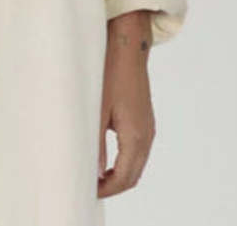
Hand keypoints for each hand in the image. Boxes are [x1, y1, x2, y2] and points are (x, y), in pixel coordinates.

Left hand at [97, 10, 154, 197]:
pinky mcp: (145, 118)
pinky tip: (107, 156)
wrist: (127, 46)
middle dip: (113, 186)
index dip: (106, 190)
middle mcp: (147, 135)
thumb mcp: (97, 109)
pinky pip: (138, 150)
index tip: (88, 190)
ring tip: (95, 175)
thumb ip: (95, 143)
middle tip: (90, 186)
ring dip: (119, 174)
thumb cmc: (110, 73)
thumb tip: (94, 171)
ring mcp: (148, 126)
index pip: (124, 178)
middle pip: (133, 175)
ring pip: (137, 164)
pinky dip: (125, 161)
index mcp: (135, 136)